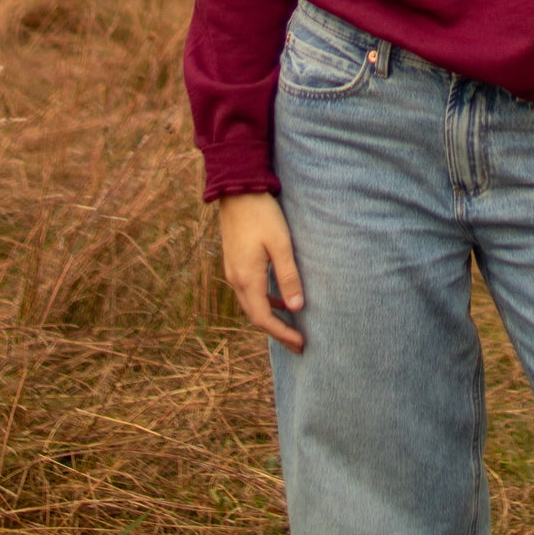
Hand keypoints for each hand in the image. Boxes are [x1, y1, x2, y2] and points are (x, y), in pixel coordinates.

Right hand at [217, 192, 305, 351]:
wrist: (238, 190)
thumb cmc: (262, 215)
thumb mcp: (281, 244)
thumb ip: (288, 277)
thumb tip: (296, 308)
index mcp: (247, 279)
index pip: (264, 319)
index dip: (282, 334)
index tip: (300, 344)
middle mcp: (236, 279)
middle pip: (255, 316)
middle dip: (276, 331)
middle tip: (297, 342)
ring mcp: (232, 271)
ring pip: (250, 304)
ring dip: (269, 317)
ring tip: (289, 325)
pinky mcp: (234, 262)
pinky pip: (248, 291)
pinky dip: (263, 301)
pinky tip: (277, 298)